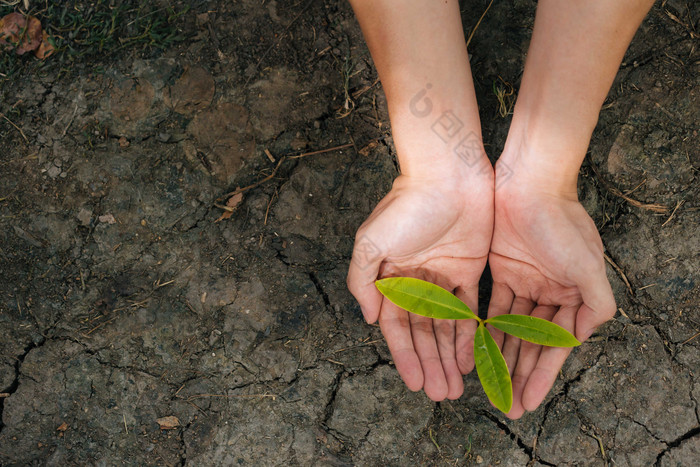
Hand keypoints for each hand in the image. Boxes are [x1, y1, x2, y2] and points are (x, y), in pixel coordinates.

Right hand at [347, 164, 492, 400]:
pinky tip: (470, 360)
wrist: (449, 175)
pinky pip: (469, 310)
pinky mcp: (470, 271)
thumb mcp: (370, 243)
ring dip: (448, 356)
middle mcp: (415, 281)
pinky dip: (469, 335)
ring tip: (455, 387)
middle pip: (422, 332)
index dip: (404, 355)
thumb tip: (368, 320)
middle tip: (440, 395)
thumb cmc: (405, 206)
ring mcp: (443, 277)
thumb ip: (362, 282)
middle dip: (430, 363)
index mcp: (389, 277)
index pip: (396, 325)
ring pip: (445, 327)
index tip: (414, 383)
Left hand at [488, 160, 614, 417]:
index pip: (556, 345)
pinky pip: (493, 307)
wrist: (529, 184)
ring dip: (501, 355)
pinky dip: (485, 328)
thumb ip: (596, 303)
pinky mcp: (501, 270)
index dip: (542, 375)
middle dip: (520, 373)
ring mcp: (526, 282)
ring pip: (511, 328)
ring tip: (489, 385)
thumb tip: (587, 336)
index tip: (528, 401)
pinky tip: (475, 350)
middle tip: (507, 405)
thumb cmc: (561, 223)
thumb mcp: (587, 265)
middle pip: (532, 342)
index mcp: (575, 295)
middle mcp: (551, 292)